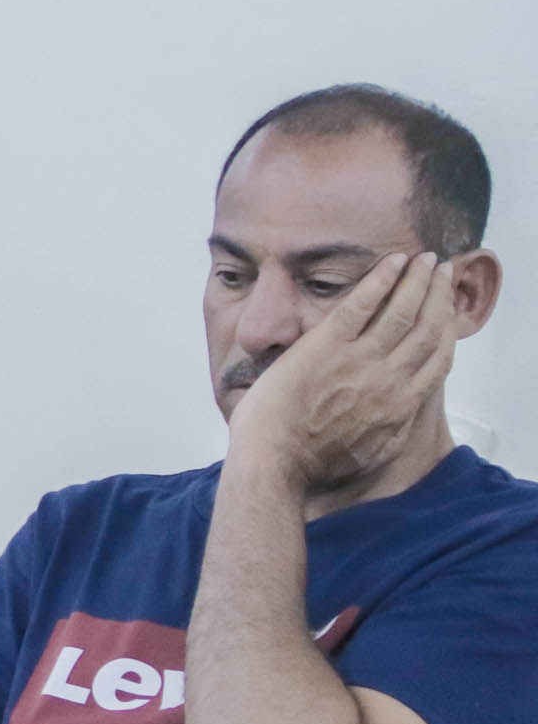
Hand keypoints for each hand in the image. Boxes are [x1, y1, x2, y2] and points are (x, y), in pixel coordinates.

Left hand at [228, 251, 459, 491]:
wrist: (274, 462)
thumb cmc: (313, 465)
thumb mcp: (372, 453)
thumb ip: (396, 428)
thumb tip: (409, 410)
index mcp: (401, 404)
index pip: (438, 357)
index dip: (449, 326)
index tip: (450, 307)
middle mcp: (389, 378)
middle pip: (427, 327)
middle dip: (439, 294)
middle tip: (443, 271)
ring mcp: (358, 360)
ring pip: (401, 310)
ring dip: (417, 280)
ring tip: (425, 258)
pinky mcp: (325, 346)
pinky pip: (360, 304)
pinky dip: (381, 279)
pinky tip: (393, 260)